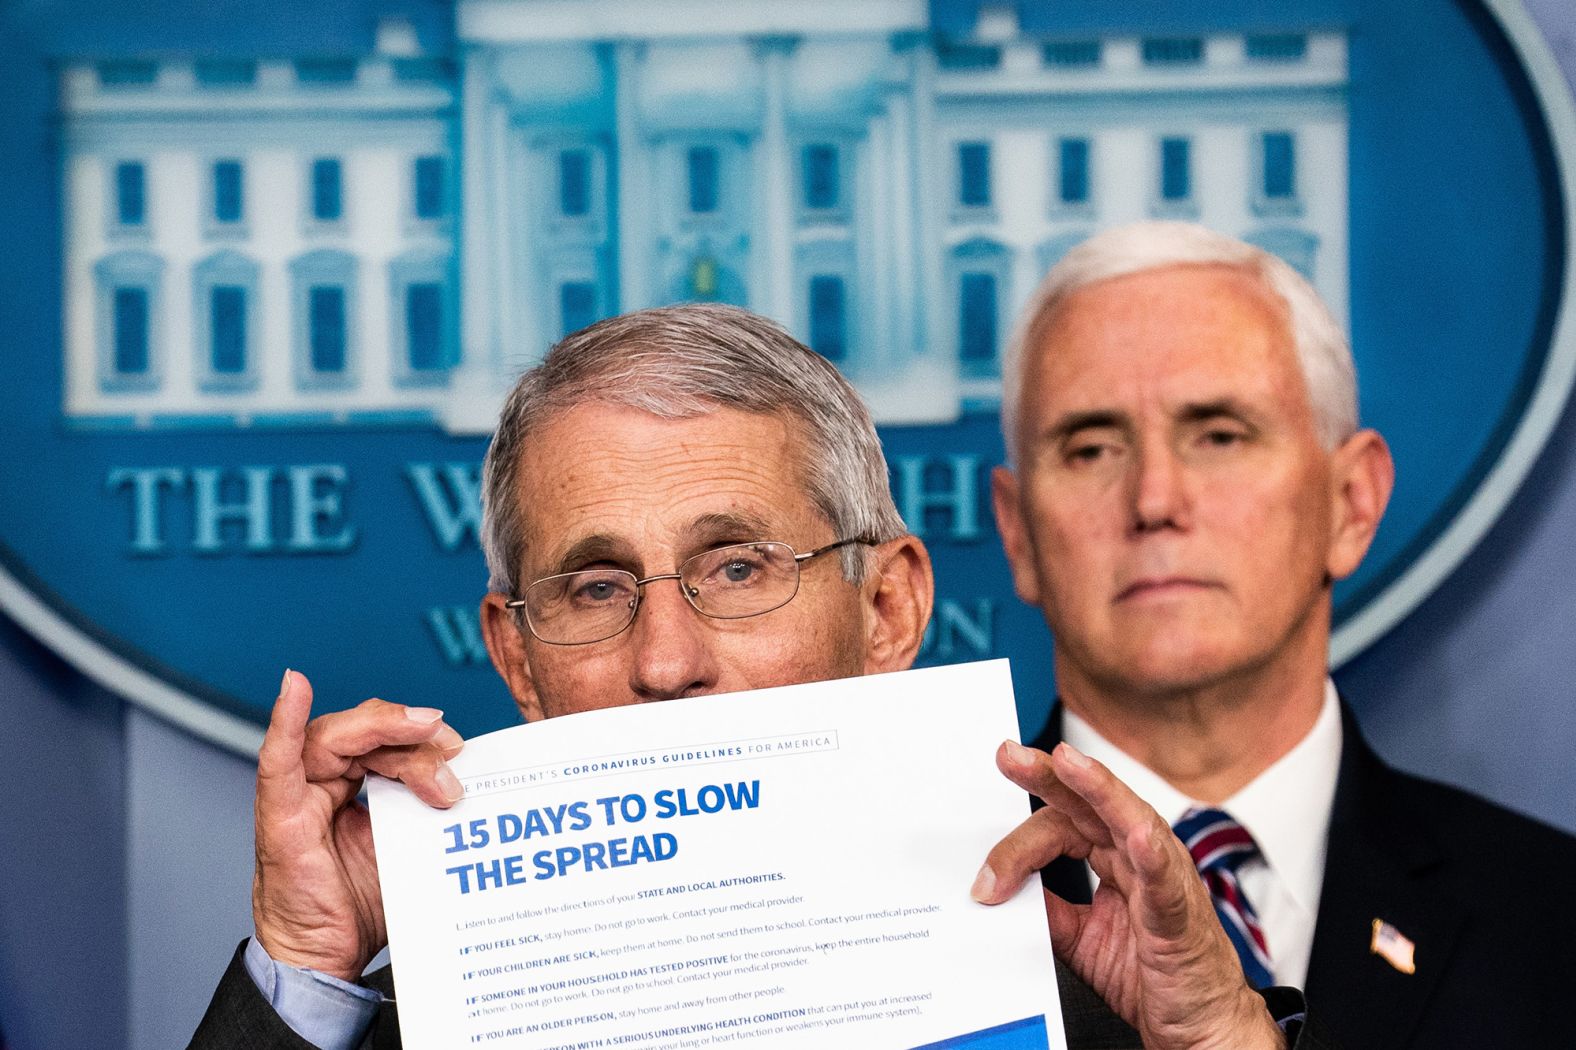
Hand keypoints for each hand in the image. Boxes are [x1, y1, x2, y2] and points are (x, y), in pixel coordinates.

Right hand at [251, 669, 464, 981]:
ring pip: (337, 737)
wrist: (328, 963)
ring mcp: (299, 797)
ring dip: (385, 728)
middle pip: (367, 735)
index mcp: (354, 788)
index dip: (423, 738)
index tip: (461, 746)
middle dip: (415, 736)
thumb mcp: (412, 848)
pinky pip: (277, 761)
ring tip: (430, 736)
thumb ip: (432, 812)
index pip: (386, 744)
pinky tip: (295, 685)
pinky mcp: (280, 818)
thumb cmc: (365, 908)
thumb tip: (483, 787)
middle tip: (454, 749)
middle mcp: (324, 784)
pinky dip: (284, 720)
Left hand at [974, 741, 1284, 1049]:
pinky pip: (1165, 879)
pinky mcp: (1180, 914)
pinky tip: (1136, 835)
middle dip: (1047, 775)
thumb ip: (1047, 907)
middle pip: (1088, 804)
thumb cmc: (1150, 974)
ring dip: (1096, 788)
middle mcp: (1139, 856)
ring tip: (1066, 762)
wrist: (1198, 1022)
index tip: (984, 879)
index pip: (1060, 826)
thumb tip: (1000, 887)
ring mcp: (1164, 878)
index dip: (1017, 846)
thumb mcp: (1079, 937)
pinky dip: (1152, 854)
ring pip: (1129, 820)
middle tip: (1008, 755)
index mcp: (1115, 856)